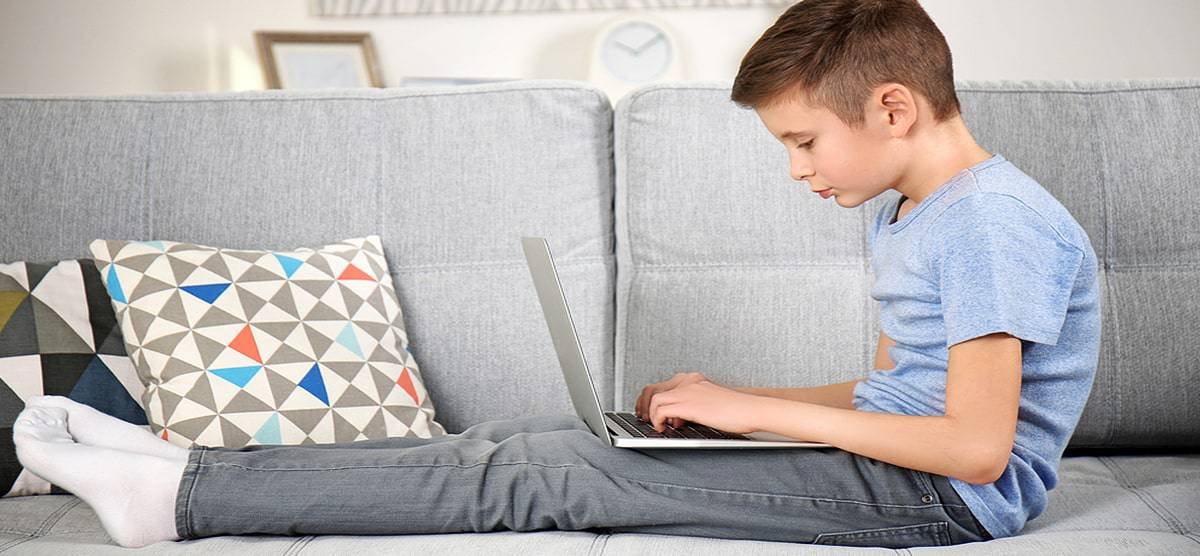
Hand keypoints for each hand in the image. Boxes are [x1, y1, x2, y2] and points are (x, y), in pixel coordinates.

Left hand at [644, 380, 764, 434]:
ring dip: (652, 414)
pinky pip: (662, 410)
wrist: (752, 409)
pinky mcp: (690, 405)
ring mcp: (688, 392)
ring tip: (658, 426)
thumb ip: (696, 405)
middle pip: (654, 389)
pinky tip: (665, 429)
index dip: (653, 400)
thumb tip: (682, 418)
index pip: (664, 385)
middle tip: (648, 420)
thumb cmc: (738, 411)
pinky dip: (658, 420)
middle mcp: (689, 382)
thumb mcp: (712, 403)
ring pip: (655, 399)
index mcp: (695, 380)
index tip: (652, 413)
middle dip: (647, 406)